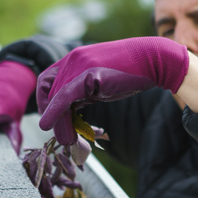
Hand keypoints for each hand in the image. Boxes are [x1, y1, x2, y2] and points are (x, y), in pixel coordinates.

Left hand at [37, 37, 188, 144]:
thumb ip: (83, 95)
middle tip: (58, 132)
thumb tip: (70, 114)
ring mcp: (79, 64)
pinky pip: (63, 96)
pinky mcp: (88, 74)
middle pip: (46, 89)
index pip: (46, 80)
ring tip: (67, 139)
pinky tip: (49, 126)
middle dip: (48, 113)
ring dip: (57, 121)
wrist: (152, 59)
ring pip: (55, 96)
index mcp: (73, 58)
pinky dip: (54, 112)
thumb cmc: (130, 73)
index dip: (45, 102)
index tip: (51, 118)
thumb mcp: (100, 84)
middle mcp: (72, 59)